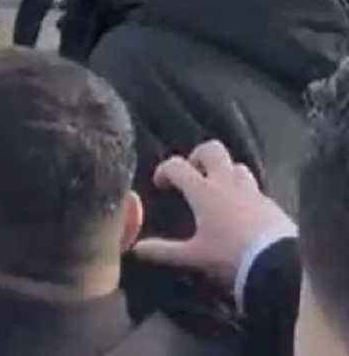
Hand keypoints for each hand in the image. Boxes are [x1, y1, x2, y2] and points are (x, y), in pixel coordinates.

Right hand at [132, 141, 294, 288]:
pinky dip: (244, 192)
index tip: (161, 184)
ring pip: (237, 166)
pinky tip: (242, 210)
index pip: (177, 166)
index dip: (164, 170)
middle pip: (212, 150)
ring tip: (219, 190)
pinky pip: (254, 188)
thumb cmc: (230, 256)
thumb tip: (135, 248)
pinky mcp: (271, 202)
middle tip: (193, 173)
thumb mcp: (194, 256)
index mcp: (203, 191)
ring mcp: (252, 190)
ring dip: (225, 172)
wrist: (279, 264)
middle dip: (198, 156)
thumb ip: (164, 251)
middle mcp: (226, 183)